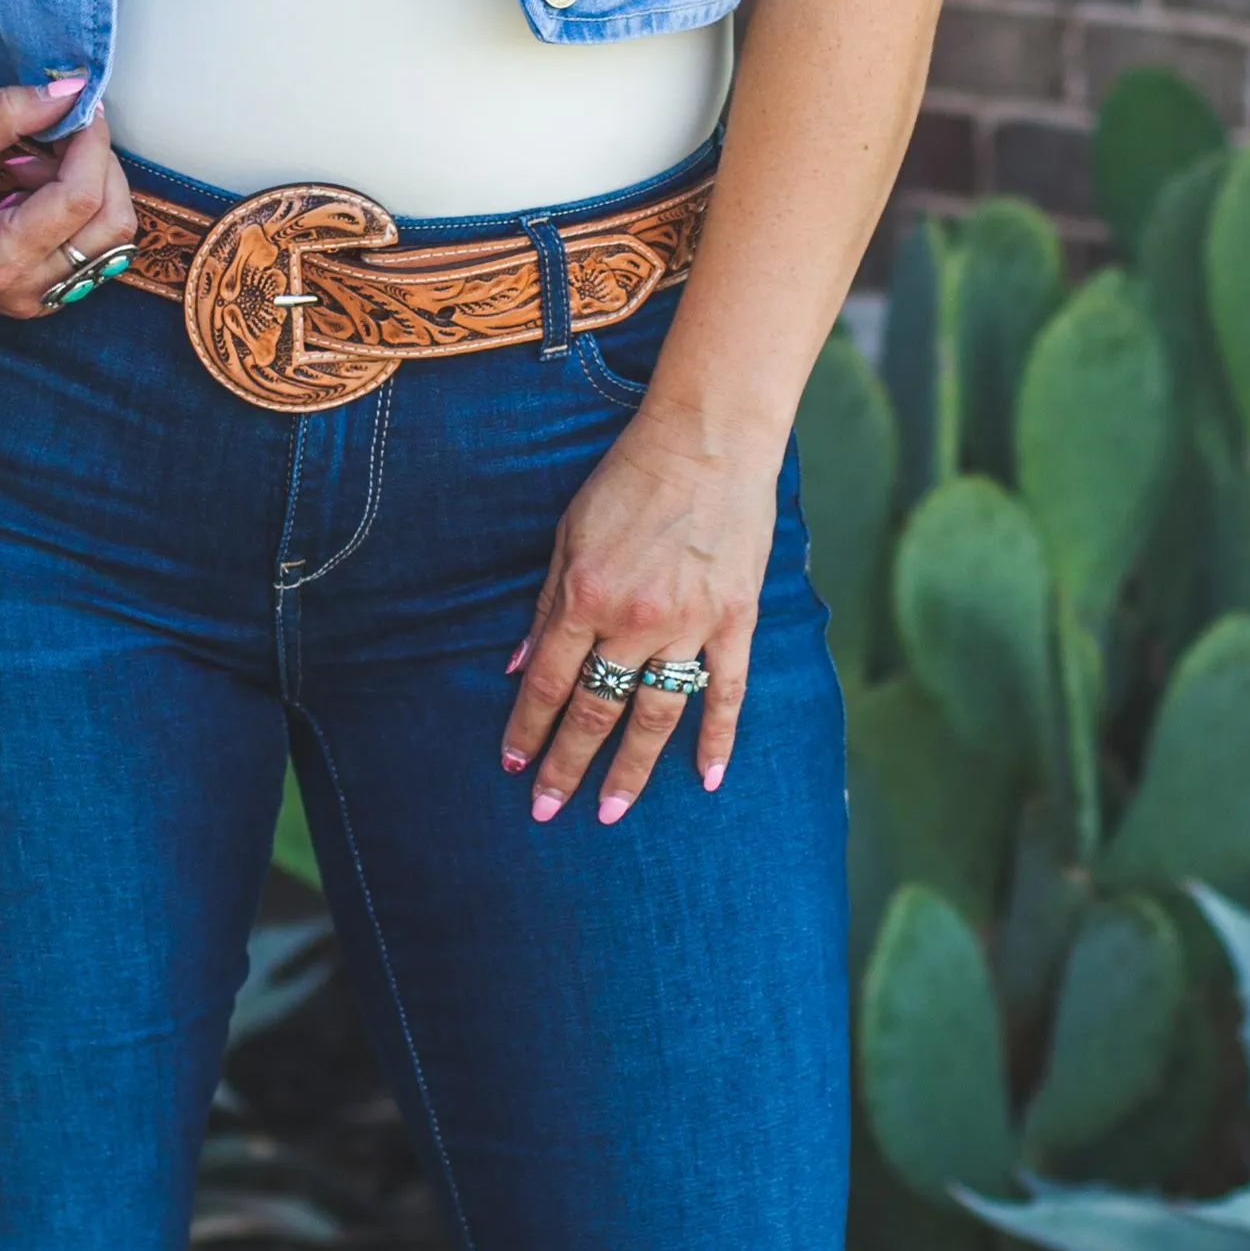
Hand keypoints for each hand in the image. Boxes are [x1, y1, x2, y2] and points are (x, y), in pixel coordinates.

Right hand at [0, 73, 139, 320]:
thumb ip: (7, 112)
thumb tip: (70, 90)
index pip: (80, 198)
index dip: (93, 144)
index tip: (82, 108)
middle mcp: (29, 290)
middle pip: (113, 222)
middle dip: (101, 165)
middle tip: (65, 132)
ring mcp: (44, 298)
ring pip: (115, 237)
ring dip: (93, 187)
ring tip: (42, 165)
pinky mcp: (53, 293)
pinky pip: (97, 246)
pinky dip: (83, 208)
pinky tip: (40, 189)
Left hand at [501, 404, 767, 821]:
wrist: (708, 440)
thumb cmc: (630, 479)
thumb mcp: (568, 535)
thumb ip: (546, 606)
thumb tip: (516, 666)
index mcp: (586, 596)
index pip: (547, 682)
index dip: (528, 728)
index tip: (513, 766)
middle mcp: (635, 619)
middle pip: (596, 710)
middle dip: (567, 765)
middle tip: (548, 810)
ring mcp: (690, 624)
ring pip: (656, 714)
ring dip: (632, 768)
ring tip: (612, 810)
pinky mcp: (736, 619)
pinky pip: (727, 692)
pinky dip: (718, 739)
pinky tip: (706, 779)